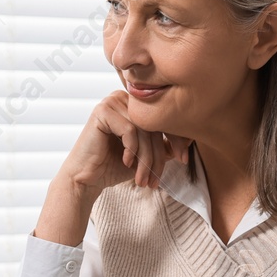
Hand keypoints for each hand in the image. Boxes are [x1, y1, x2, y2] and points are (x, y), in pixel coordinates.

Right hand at [34, 91, 190, 245]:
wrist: (86, 178)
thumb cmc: (114, 166)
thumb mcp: (146, 155)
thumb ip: (164, 145)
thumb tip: (190, 141)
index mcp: (134, 105)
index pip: (162, 118)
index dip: (176, 139)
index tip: (183, 159)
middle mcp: (123, 98)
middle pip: (154, 125)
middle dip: (158, 155)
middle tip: (156, 178)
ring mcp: (111, 101)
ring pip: (144, 130)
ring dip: (146, 158)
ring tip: (142, 178)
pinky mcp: (102, 110)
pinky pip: (130, 129)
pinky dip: (132, 149)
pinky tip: (126, 162)